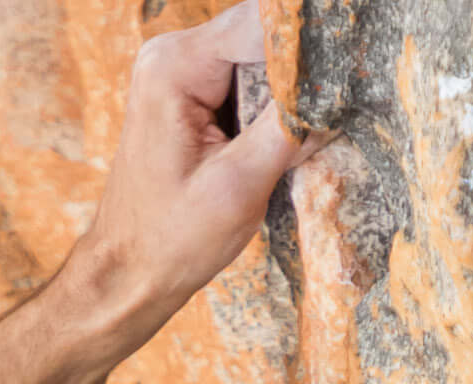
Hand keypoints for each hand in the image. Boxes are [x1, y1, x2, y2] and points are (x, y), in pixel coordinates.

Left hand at [69, 1, 317, 343]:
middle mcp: (172, 55)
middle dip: (296, 77)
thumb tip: (330, 87)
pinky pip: (244, 85)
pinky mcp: (189, 96)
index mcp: (175, 67)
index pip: (260, 23)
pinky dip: (267, 113)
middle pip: (260, 38)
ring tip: (290, 146)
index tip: (343, 72)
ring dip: (283, 99)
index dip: (306, 45)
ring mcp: (178, 73)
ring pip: (257, 62)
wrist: (129, 271)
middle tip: (316, 124)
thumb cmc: (173, 240)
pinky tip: (270, 149)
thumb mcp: (239, 186)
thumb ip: (285, 127)